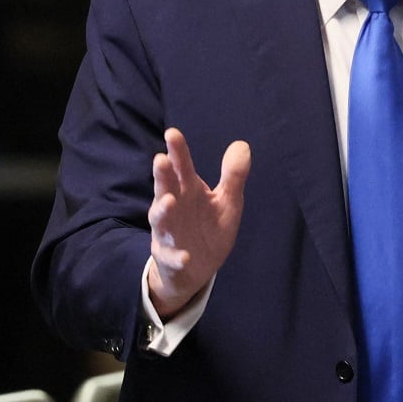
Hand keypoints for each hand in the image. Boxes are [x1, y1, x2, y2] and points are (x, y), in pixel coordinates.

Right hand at [147, 127, 250, 318]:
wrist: (196, 268)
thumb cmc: (208, 226)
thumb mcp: (227, 201)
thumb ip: (233, 175)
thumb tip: (242, 144)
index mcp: (188, 190)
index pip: (181, 167)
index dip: (177, 151)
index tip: (172, 133)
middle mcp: (174, 207)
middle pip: (165, 188)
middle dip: (162, 176)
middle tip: (160, 159)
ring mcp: (168, 232)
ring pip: (160, 220)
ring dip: (163, 210)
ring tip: (169, 202)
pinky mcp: (169, 257)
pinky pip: (171, 257)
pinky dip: (176, 256)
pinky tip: (185, 256)